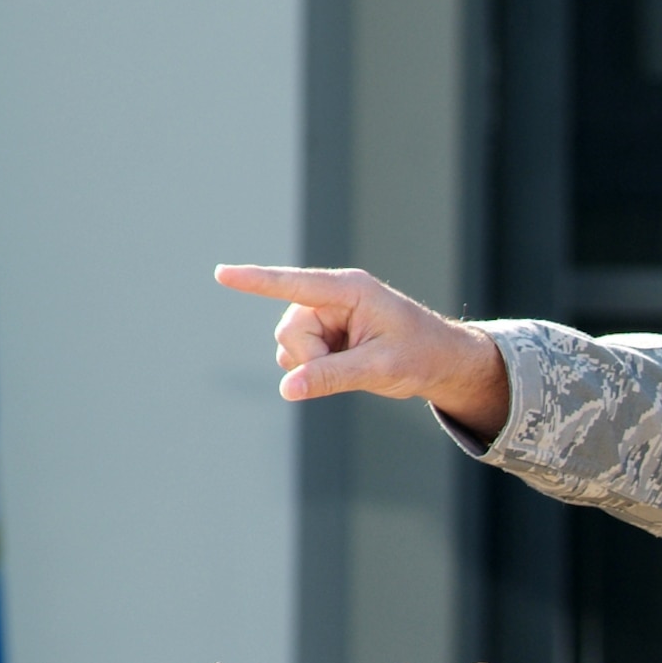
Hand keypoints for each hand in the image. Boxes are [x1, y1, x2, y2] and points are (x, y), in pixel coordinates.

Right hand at [216, 265, 509, 439]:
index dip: (256, 281)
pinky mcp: (321, 334)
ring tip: (356, 363)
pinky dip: (314, 370)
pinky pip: (296, 358)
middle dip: (311, 358)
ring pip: (289, 347)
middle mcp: (331, 297)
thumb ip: (331, 376)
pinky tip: (346, 365)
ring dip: (313, 365)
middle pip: (290, 331)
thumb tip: (288, 389)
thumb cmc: (420, 355)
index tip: (222, 273)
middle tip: (352, 366)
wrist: (440, 362)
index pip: (295, 284)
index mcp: (351, 290)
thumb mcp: (379, 368)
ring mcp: (323, 315)